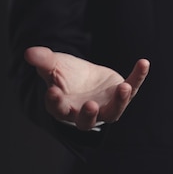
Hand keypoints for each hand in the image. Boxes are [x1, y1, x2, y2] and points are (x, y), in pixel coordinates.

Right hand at [24, 46, 149, 130]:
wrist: (85, 78)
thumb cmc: (66, 76)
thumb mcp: (53, 65)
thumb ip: (43, 61)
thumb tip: (29, 52)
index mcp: (64, 107)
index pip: (58, 108)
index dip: (55, 102)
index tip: (53, 90)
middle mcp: (85, 112)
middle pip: (86, 121)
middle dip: (89, 114)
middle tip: (91, 105)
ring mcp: (106, 107)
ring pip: (113, 112)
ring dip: (119, 102)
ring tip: (123, 87)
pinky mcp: (121, 95)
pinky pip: (132, 89)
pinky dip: (138, 77)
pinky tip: (143, 63)